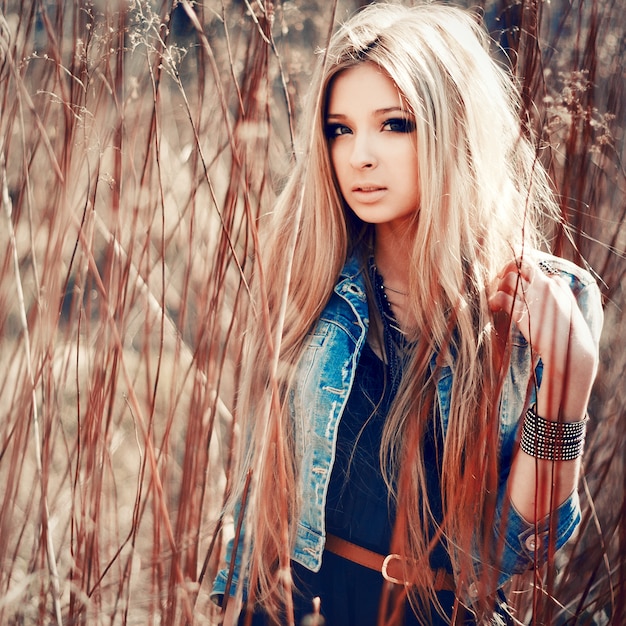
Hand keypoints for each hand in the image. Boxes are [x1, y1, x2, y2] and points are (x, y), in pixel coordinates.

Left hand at [489, 255, 597, 420]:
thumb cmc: (569, 330)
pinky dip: (494, 299)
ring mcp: (534, 299)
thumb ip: (560, 289)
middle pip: (519, 263)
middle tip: (499, 279)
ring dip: (498, 285)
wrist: (571, 350)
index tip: (509, 264)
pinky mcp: (523, 313)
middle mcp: (544, 287)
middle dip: (505, 268)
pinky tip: (493, 306)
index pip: (531, 262)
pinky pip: (502, 297)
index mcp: (554, 284)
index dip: (517, 261)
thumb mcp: (569, 304)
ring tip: (496, 297)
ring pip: (509, 278)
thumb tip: (554, 278)